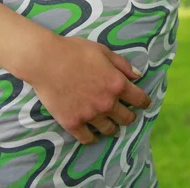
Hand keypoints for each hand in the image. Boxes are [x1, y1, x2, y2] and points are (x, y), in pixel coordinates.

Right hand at [23, 34, 150, 144]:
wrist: (45, 60)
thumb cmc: (74, 51)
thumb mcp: (103, 51)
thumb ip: (122, 65)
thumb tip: (138, 75)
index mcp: (117, 84)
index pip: (140, 99)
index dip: (144, 103)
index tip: (144, 104)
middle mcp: (107, 102)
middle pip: (127, 118)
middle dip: (129, 116)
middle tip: (126, 115)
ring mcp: (90, 114)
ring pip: (109, 130)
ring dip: (112, 127)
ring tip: (110, 126)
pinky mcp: (73, 123)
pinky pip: (87, 138)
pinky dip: (92, 138)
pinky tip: (93, 135)